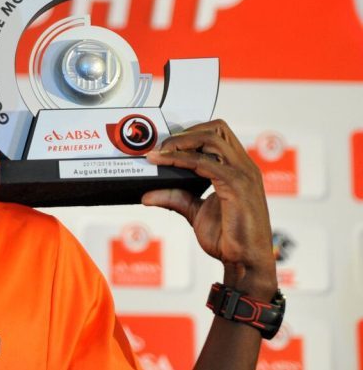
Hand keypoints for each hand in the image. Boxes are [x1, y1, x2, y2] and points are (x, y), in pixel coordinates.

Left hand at [142, 119, 276, 297]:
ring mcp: (243, 174)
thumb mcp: (195, 212)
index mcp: (238, 168)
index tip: (165, 143)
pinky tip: (163, 162)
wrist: (245, 262)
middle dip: (185, 132)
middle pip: (216, 128)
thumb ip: (175, 197)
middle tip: (160, 146)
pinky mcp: (237, 186)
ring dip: (180, 142)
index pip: (217, 134)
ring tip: (158, 152)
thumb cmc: (229, 239)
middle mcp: (244, 166)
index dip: (190, 133)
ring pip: (212, 139)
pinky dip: (180, 159)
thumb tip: (146, 195)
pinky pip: (205, 163)